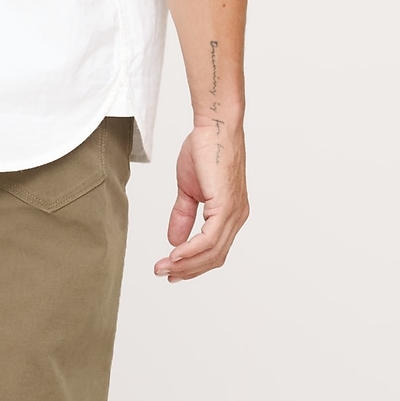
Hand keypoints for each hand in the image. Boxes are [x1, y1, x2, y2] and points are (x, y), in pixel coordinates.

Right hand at [154, 119, 248, 281]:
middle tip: (162, 274)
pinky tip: (175, 255)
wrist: (213, 127)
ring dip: (185, 264)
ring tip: (163, 267)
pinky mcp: (226, 206)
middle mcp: (237, 217)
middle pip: (214, 257)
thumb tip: (173, 241)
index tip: (170, 270)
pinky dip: (191, 250)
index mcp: (230, 214)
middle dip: (187, 270)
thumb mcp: (188, 190)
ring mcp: (234, 213)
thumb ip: (183, 215)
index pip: (214, 250)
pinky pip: (209, 238)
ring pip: (212, 252)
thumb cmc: (204, 150)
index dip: (192, 264)